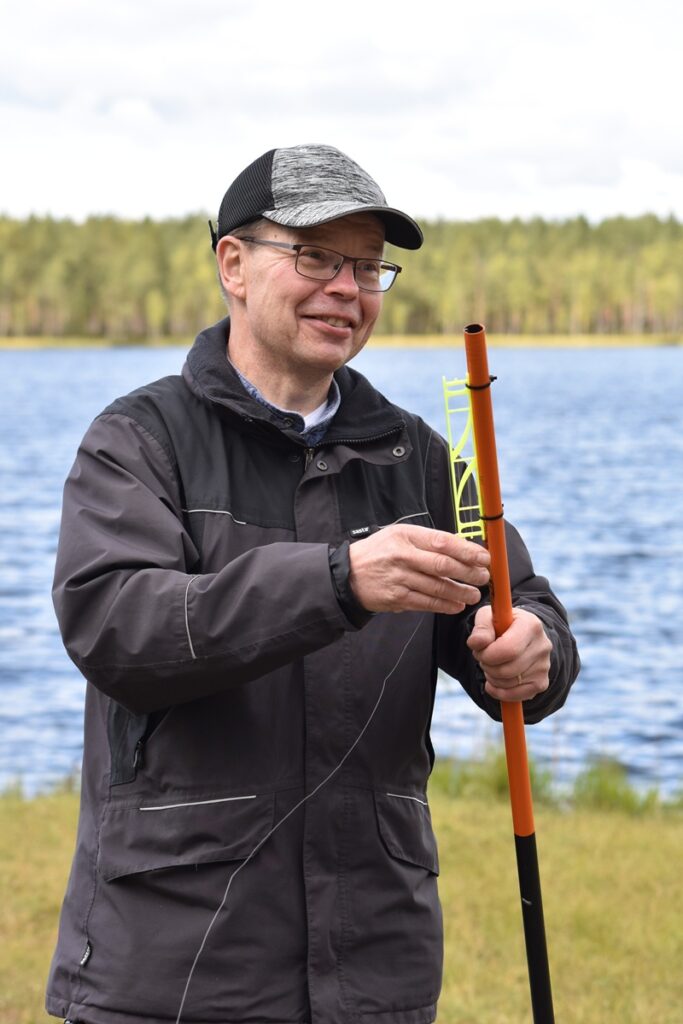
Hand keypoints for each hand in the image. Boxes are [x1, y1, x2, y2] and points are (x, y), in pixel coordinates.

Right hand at [348, 524, 489, 614]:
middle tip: (483, 577)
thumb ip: (427, 541)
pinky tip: (456, 605)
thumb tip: (462, 549)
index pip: (443, 542)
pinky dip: (444, 606)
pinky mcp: (396, 598)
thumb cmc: (379, 552)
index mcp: (406, 535)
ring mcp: (399, 578)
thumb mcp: (399, 535)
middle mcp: (402, 556)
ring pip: (438, 587)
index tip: (483, 557)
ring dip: (461, 592)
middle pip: (443, 565)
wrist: (348, 574)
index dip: (467, 551)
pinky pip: (426, 603)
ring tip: (474, 594)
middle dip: (469, 573)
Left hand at [467, 606, 551, 702]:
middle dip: (487, 666)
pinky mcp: (541, 683)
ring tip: (491, 664)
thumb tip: (477, 643)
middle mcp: (542, 646)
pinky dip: (499, 692)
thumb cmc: (501, 625)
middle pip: (507, 669)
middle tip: (483, 658)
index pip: (508, 649)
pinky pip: (516, 696)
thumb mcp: (488, 617)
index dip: (488, 655)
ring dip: (492, 677)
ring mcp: (544, 666)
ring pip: (509, 683)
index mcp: (531, 625)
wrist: (521, 634)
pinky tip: (493, 682)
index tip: (480, 650)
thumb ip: (481, 628)